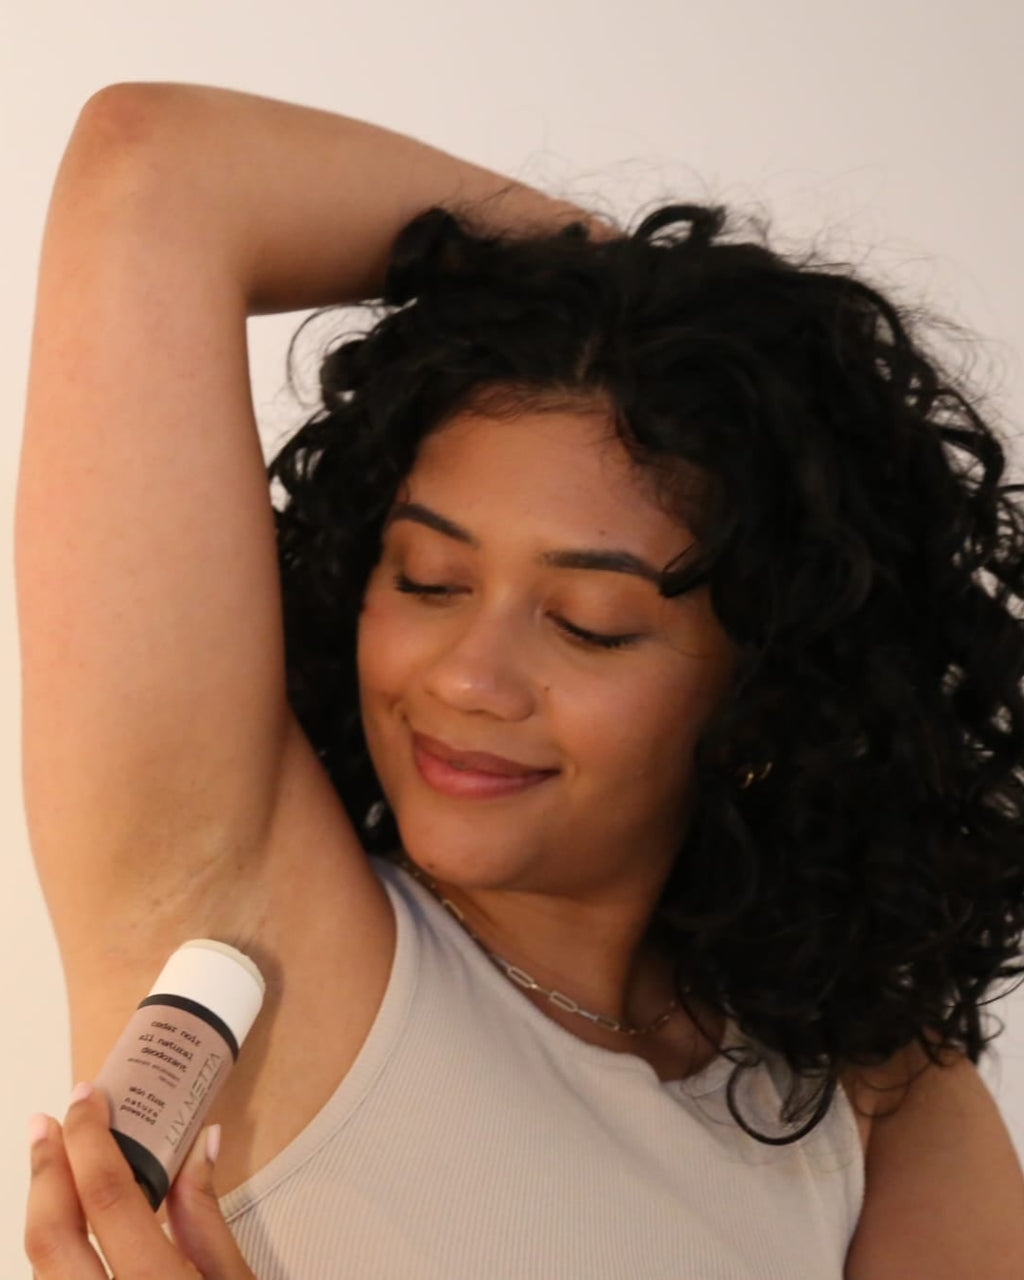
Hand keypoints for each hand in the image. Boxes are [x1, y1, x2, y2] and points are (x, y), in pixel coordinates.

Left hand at [25, 1081, 255, 1278]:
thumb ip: (206, 1217)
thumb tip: (201, 1140)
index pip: (107, 1199)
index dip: (90, 1140)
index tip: (88, 1098)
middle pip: (51, 1235)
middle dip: (45, 1170)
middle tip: (46, 1123)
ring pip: (39, 1266)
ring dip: (44, 1208)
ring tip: (54, 1164)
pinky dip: (53, 1245)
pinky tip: (66, 1220)